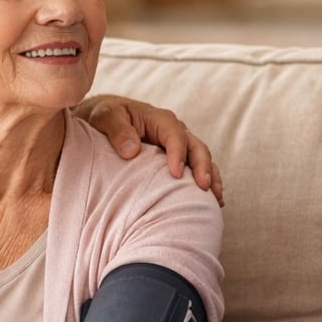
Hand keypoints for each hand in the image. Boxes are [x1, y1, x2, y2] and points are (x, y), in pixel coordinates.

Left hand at [76, 94, 223, 204]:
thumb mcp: (105, 118)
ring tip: (215, 200)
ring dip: (211, 178)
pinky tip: (212, 203)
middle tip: (204, 188)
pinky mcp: (179, 160)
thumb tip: (132, 151)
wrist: (105, 122)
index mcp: (159, 119)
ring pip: (202, 159)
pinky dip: (207, 183)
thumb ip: (117, 131)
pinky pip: (197, 170)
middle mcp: (175, 131)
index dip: (178, 153)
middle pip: (196, 147)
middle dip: (203, 167)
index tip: (175, 174)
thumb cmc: (105, 118)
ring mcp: (180, 146)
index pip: (175, 135)